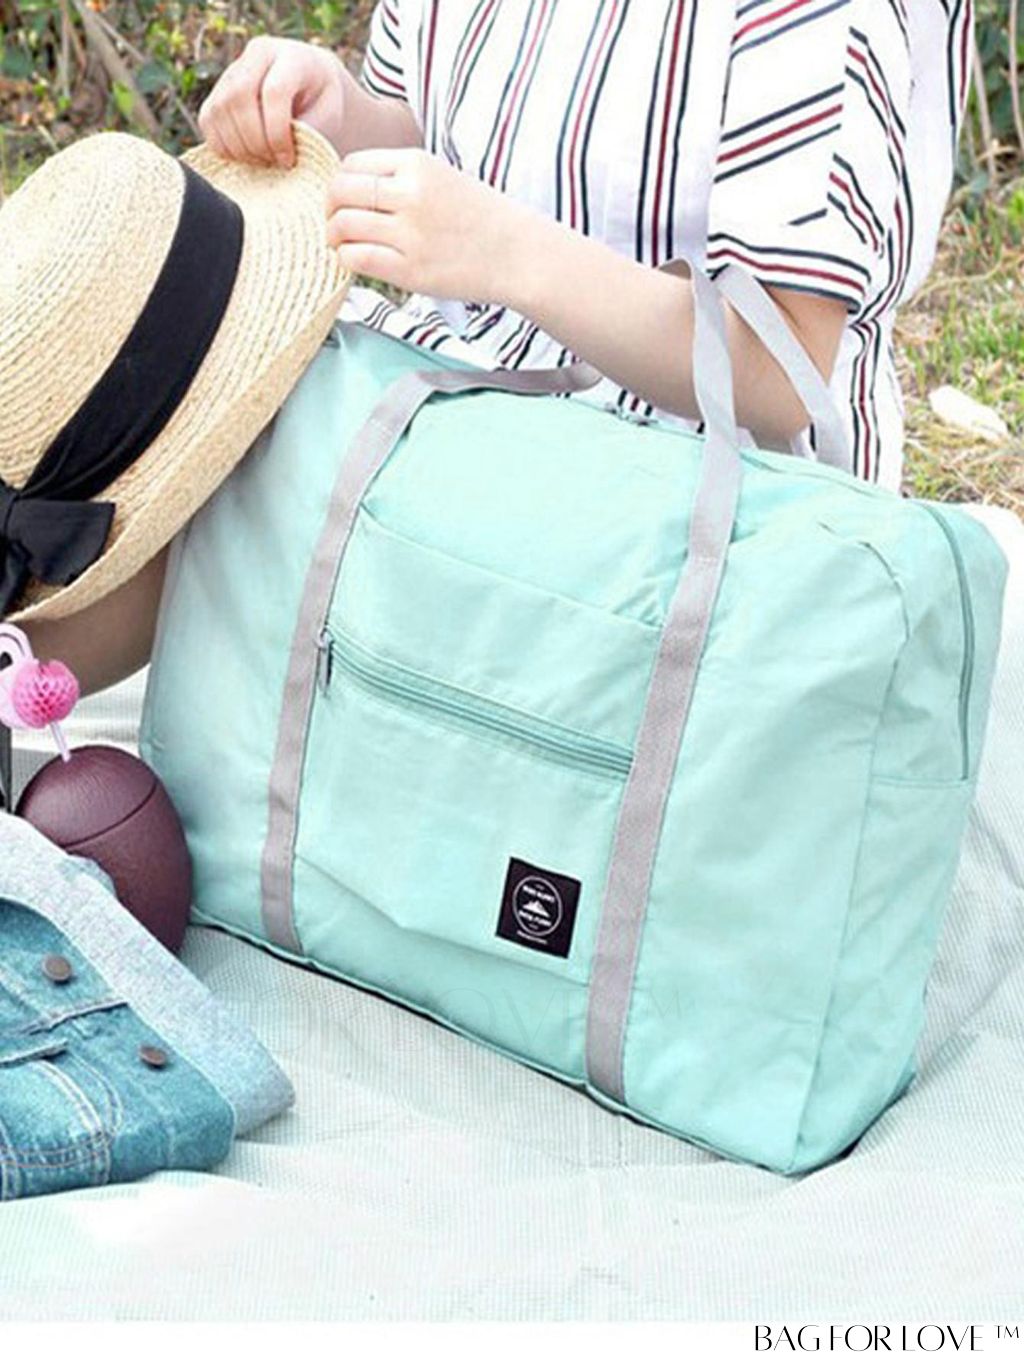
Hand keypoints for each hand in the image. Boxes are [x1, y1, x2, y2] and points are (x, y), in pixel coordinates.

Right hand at [198, 36, 347, 167]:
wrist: (310, 88)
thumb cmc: (323, 105)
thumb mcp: (329, 116)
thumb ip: (308, 132)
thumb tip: (282, 158)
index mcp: (290, 56)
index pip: (273, 92)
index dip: (277, 133)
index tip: (287, 160)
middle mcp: (257, 55)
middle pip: (239, 97)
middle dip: (255, 141)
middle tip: (273, 163)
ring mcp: (233, 70)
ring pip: (220, 109)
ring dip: (239, 147)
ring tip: (263, 162)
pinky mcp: (217, 91)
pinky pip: (208, 121)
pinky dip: (222, 146)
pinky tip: (245, 157)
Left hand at [325, 148, 529, 300]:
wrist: (517, 253)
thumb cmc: (478, 217)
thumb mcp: (440, 177)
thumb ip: (398, 178)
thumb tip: (346, 190)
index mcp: (417, 164)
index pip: (351, 165)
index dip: (339, 183)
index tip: (343, 199)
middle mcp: (410, 195)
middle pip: (340, 193)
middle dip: (328, 208)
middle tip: (334, 222)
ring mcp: (410, 234)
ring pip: (343, 226)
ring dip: (334, 236)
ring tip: (342, 243)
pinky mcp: (411, 270)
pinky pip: (357, 258)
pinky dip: (348, 259)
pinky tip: (357, 261)